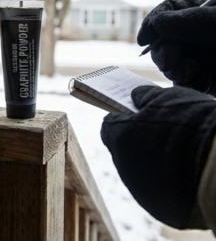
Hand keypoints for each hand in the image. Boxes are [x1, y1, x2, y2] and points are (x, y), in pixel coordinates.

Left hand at [101, 85, 215, 227]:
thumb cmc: (195, 126)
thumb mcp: (169, 98)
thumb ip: (146, 97)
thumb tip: (136, 97)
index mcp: (119, 138)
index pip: (111, 126)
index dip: (126, 120)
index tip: (138, 115)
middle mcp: (124, 167)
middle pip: (127, 152)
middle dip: (142, 143)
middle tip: (168, 136)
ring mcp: (141, 191)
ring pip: (143, 175)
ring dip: (156, 166)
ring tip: (184, 157)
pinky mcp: (162, 210)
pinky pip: (161, 194)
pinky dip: (171, 186)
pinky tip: (190, 177)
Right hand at [137, 0, 215, 92]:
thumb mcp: (213, 21)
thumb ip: (182, 21)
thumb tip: (154, 27)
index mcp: (202, 13)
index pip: (168, 11)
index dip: (151, 23)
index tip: (143, 39)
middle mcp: (198, 35)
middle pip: (162, 39)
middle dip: (160, 50)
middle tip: (170, 58)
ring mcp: (201, 58)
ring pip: (168, 62)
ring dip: (171, 66)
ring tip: (189, 69)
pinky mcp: (205, 80)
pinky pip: (181, 82)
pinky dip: (182, 80)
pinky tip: (196, 77)